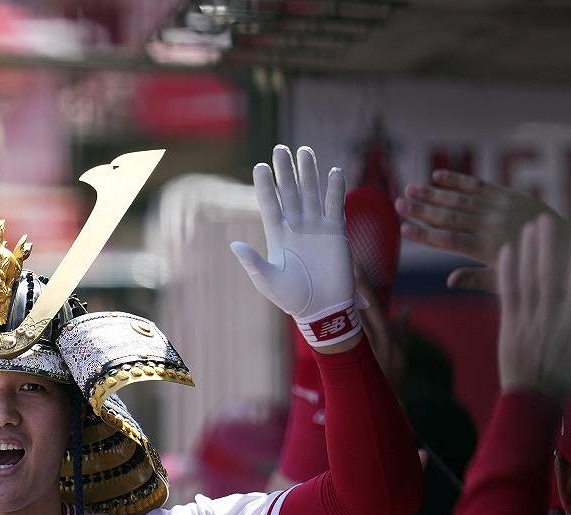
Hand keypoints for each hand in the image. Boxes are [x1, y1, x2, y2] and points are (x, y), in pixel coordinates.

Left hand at [231, 145, 360, 349]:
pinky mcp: (336, 233)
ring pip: (312, 193)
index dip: (265, 186)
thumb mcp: (268, 281)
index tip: (259, 166)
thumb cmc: (293, 299)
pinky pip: (335, 206)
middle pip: (290, 192)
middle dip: (285, 171)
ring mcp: (317, 227)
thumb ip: (253, 262)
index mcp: (277, 236)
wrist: (322, 309)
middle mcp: (296, 227)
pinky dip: (335, 189)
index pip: (269, 204)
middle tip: (280, 149)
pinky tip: (334, 171)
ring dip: (309, 173)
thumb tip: (234, 244)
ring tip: (304, 150)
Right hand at [395, 170, 568, 292]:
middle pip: (451, 217)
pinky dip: (458, 180)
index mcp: (488, 250)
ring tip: (410, 187)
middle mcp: (492, 226)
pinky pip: (479, 185)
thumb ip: (476, 279)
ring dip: (433, 193)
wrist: (565, 247)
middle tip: (398, 203)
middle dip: (422, 210)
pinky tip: (438, 175)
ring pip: (461, 199)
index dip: (425, 234)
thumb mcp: (504, 282)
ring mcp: (500, 208)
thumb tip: (449, 281)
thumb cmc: (530, 270)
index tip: (403, 228)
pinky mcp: (509, 195)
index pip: (450, 241)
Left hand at [495, 215, 570, 395]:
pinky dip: (505, 273)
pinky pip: (507, 296)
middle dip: (547, 248)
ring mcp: (528, 324)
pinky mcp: (510, 328)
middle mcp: (550, 322)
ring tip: (526, 228)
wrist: (533, 403)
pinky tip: (505, 251)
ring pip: (526, 282)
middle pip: (548, 278)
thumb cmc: (568, 383)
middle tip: (545, 221)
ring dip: (526, 253)